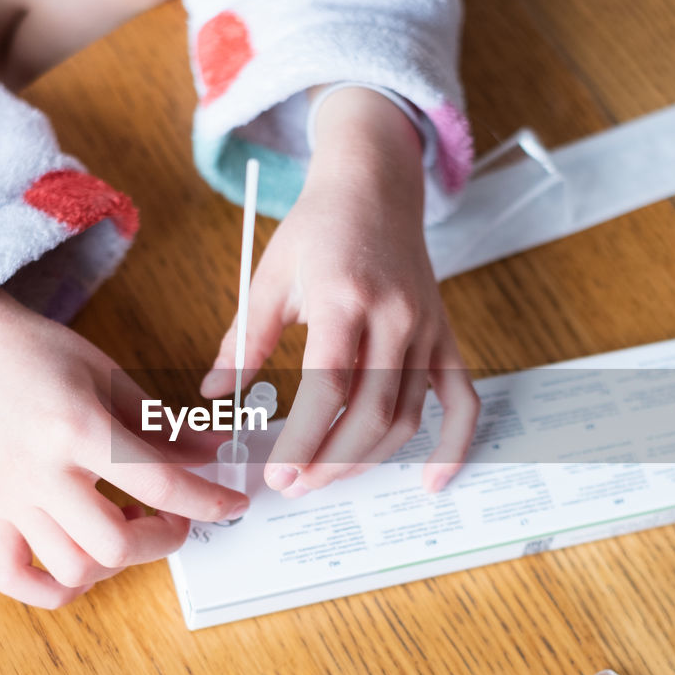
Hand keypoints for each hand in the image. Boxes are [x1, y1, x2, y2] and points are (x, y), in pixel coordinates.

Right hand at [0, 291, 247, 608]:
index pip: (159, 483)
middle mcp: (41, 473)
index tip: (232, 504)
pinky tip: (82, 563)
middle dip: (164, 540)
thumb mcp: (109, 375)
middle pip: (116, 544)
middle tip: (176, 516)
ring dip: (115, 562)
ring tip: (126, 524)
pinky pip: (14, 578)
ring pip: (73, 568)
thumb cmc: (39, 355)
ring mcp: (11, 500)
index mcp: (77, 429)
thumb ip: (164, 423)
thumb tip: (214, 450)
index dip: (208, 500)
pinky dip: (54, 588)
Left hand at [200, 87, 479, 496]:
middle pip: (371, 414)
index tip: (277, 473)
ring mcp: (427, 329)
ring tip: (327, 480)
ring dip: (368, 461)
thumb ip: (244, 339)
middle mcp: (395, 316)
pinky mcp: (444, 336)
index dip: (303, 440)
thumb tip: (214, 393)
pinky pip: (460, 399)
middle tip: (293, 486)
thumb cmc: (317, 229)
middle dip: (330, 462)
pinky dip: (453, 445)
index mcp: (344, 297)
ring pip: (407, 416)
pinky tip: (432, 481)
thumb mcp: (269, 276)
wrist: (374, 187)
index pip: (329, 387)